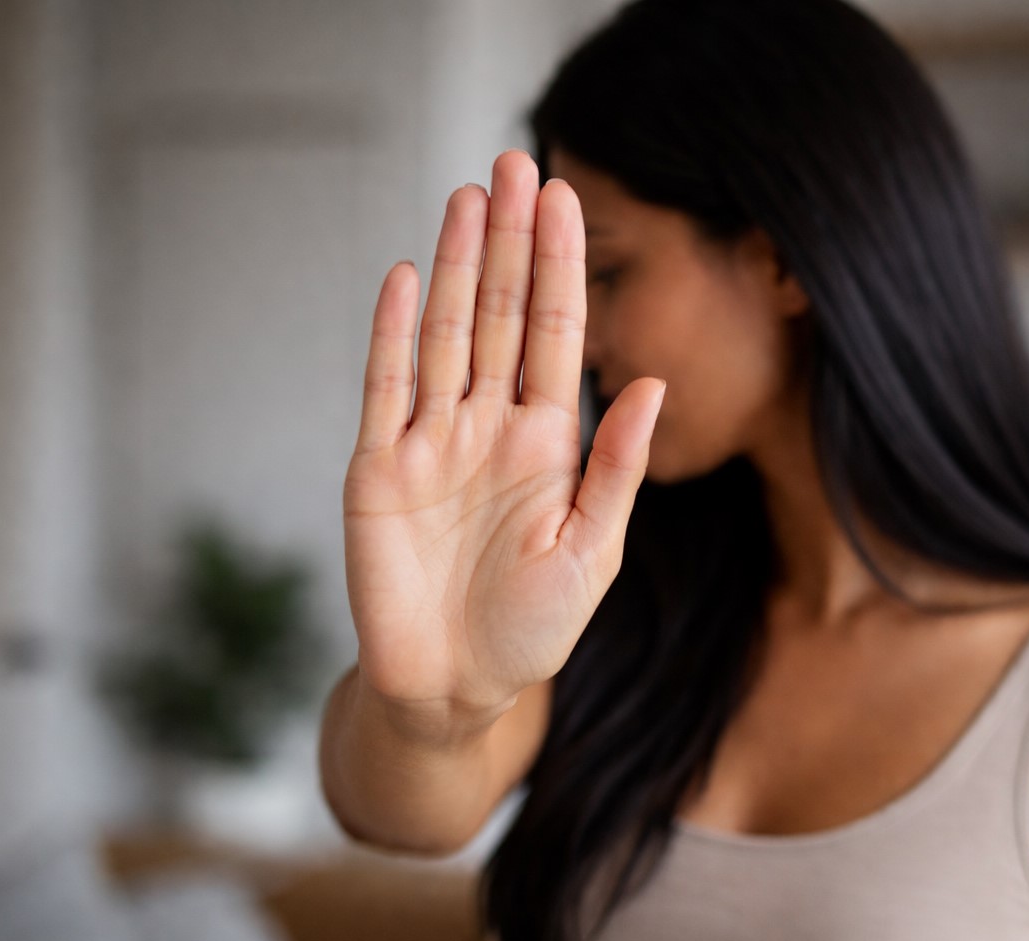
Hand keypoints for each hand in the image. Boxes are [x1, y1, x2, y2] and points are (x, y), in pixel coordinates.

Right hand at [342, 149, 665, 717]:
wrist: (456, 690)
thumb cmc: (532, 631)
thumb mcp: (592, 551)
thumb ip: (616, 467)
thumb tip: (651, 384)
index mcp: (546, 442)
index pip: (554, 333)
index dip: (559, 267)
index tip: (567, 198)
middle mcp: (488, 427)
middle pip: (498, 314)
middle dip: (508, 241)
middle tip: (515, 162)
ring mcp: (430, 442)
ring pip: (444, 334)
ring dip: (453, 266)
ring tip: (467, 197)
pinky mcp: (377, 469)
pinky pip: (384, 387)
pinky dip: (391, 333)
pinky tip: (402, 275)